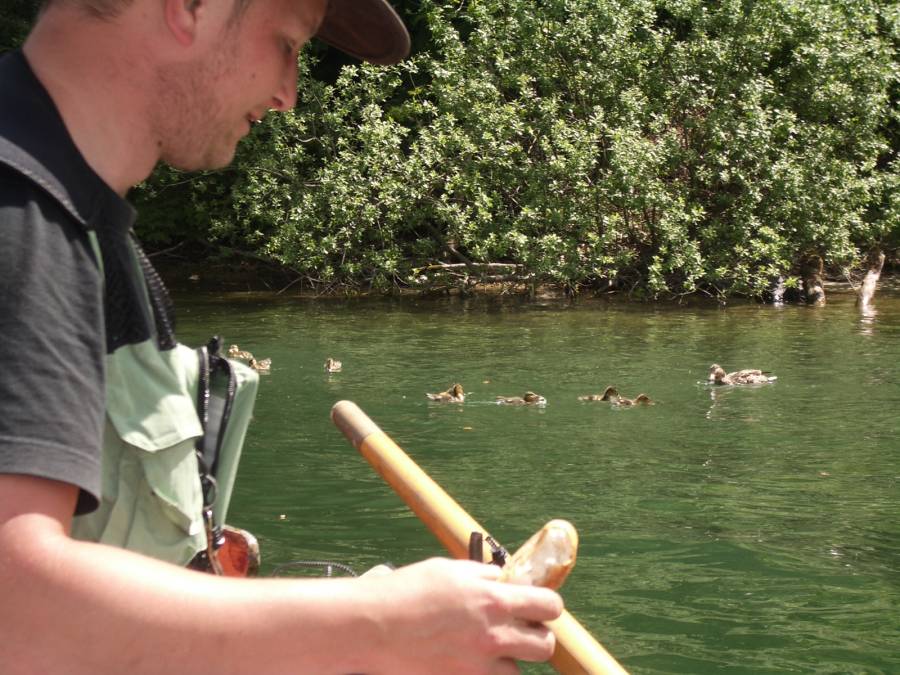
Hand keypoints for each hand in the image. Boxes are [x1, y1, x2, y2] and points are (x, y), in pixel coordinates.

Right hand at [360, 557, 562, 673]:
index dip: (548, 605)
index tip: (541, 605)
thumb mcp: (449, 570)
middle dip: (537, 636)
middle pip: (545, 645)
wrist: (372, 625)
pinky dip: (485, 673)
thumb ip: (483, 576)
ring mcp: (478, 665)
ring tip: (487, 648)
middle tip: (521, 630)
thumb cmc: (406, 591)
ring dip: (509, 660)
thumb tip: (504, 579)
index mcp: (493, 599)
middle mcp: (493, 635)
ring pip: (518, 671)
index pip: (548, 605)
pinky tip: (467, 661)